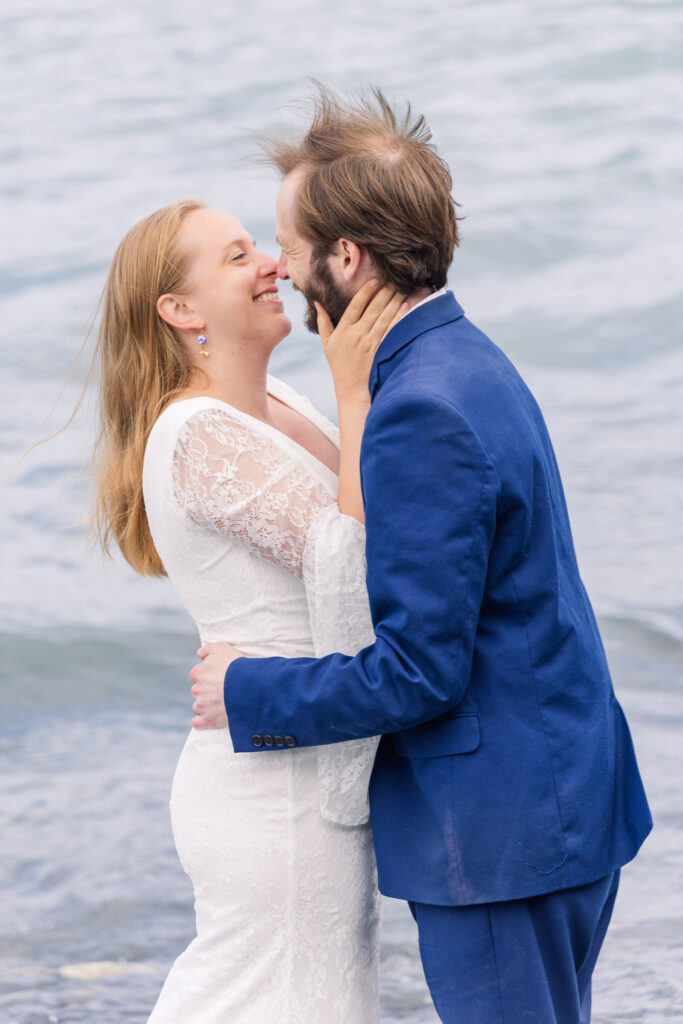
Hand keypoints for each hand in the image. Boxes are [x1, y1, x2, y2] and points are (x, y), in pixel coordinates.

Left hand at [189, 641, 243, 729]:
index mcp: (198, 673)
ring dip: (206, 706)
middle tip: (223, 690)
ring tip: (222, 704)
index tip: (219, 677)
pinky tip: (208, 719)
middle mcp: (197, 690)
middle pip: (198, 691)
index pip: (198, 674)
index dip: (209, 675)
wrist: (248, 687)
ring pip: (198, 706)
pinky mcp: (208, 720)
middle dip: (208, 691)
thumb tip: (199, 654)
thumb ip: (208, 649)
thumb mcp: (222, 648)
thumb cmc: (236, 666)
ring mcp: (202, 706)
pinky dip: (201, 722)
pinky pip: (198, 723)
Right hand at [316, 281, 405, 405]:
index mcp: (343, 330)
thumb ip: (323, 322)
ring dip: (395, 301)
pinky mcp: (382, 350)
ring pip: (385, 316)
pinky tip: (406, 306)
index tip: (375, 280)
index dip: (367, 291)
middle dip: (385, 292)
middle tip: (394, 279)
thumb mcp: (327, 344)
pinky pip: (392, 330)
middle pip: (374, 308)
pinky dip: (400, 317)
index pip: (356, 305)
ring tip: (402, 289)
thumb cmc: (339, 365)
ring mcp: (371, 343)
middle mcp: (357, 334)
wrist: (352, 389)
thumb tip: (317, 302)